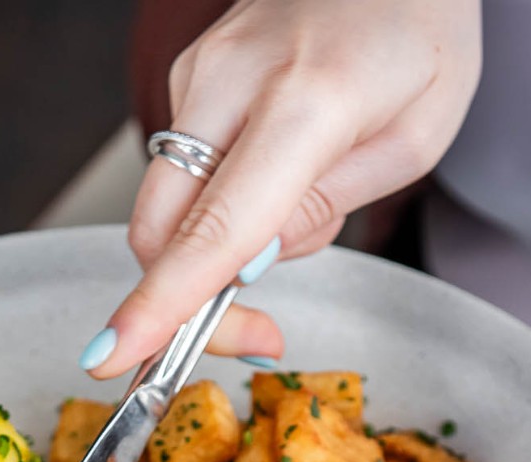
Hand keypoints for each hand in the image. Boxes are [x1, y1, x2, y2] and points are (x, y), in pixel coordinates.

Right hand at [80, 0, 481, 376]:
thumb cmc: (418, 34)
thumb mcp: (415, 140)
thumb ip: (325, 209)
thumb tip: (245, 267)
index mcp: (308, 101)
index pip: (216, 228)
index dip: (163, 304)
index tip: (111, 357)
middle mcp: (233, 82)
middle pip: (161, 231)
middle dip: (193, 306)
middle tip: (262, 336)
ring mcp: (200, 74)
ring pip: (169, 212)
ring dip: (219, 253)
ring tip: (305, 214)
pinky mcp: (188, 78)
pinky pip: (185, 178)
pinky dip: (222, 207)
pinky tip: (278, 177)